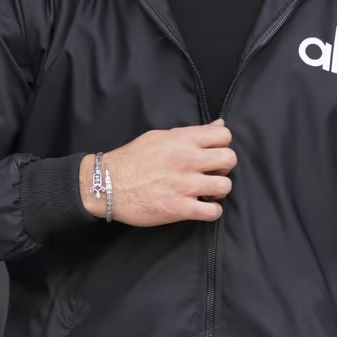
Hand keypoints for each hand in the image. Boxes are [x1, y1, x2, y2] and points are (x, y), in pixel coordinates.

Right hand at [80, 121, 236, 226]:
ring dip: (219, 191)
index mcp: (182, 140)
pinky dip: (212, 211)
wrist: (107, 184)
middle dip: (224, 167)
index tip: (213, 154)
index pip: (224, 135)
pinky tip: (202, 208)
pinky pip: (212, 212)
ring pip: (225, 186)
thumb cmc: (132, 159)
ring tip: (207, 192)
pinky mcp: (178, 208)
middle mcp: (186, 160)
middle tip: (211, 174)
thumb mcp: (160, 136)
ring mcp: (184, 185)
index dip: (223, 145)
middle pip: (229, 159)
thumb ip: (191, 132)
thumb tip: (219, 125)